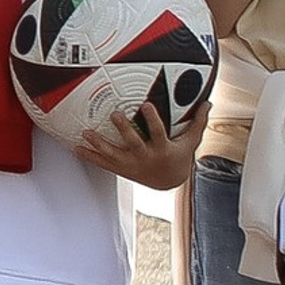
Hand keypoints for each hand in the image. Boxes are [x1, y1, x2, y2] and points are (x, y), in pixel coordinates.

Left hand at [69, 92, 212, 186]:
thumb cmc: (178, 158)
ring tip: (86, 133)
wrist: (169, 182)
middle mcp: (145, 158)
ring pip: (113, 155)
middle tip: (114, 115)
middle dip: (124, 129)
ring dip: (99, 144)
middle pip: (133, 143)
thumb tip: (208, 103)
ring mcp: (131, 165)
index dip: (152, 120)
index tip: (146, 105)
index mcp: (162, 149)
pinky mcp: (121, 169)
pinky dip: (89, 156)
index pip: (158, 132)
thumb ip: (198, 122)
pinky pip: (103, 163)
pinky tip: (75, 147)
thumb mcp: (190, 142)